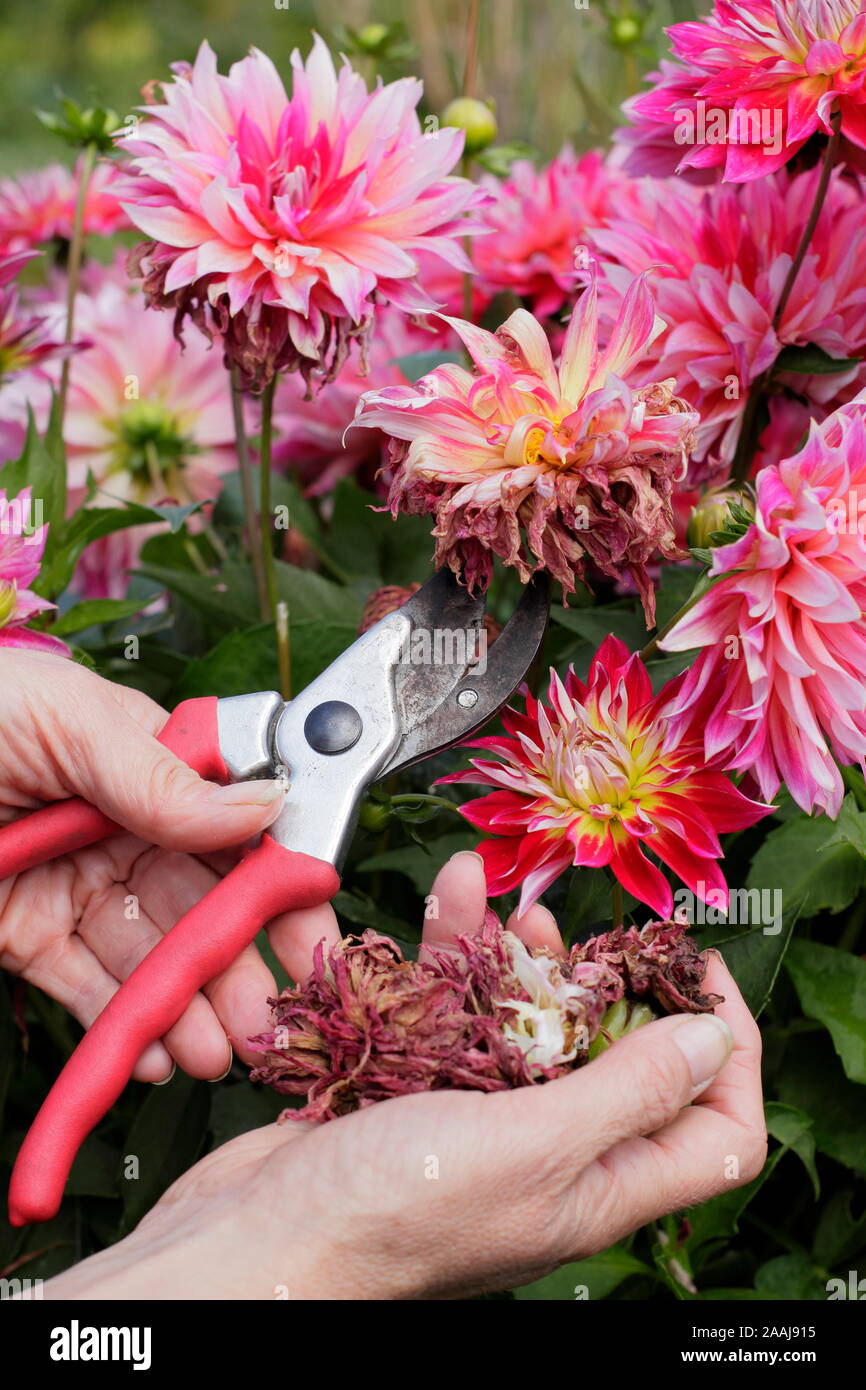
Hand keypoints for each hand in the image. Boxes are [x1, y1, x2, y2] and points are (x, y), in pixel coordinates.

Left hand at [0, 650, 342, 1081]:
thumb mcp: (68, 720)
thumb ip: (162, 775)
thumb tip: (264, 806)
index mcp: (145, 764)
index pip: (234, 829)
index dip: (279, 885)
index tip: (312, 938)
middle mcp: (121, 828)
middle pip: (201, 906)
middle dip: (239, 966)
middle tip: (266, 1023)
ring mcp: (74, 885)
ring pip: (149, 956)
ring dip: (187, 1008)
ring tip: (215, 1051)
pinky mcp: (25, 935)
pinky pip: (83, 986)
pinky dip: (120, 1024)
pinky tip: (152, 1052)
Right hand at [45, 852, 766, 1300]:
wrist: (255, 1239)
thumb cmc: (393, 1214)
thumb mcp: (533, 1146)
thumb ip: (630, 1090)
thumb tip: (717, 1040)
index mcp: (600, 1186)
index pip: (715, 1133)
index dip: (729, 1054)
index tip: (703, 973)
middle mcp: (550, 1157)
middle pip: (614, 1057)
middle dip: (603, 979)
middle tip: (585, 928)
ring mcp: (479, 1123)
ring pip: (523, 1022)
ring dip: (512, 955)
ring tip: (491, 902)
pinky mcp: (417, 1093)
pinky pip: (452, 1014)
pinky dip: (447, 960)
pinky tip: (438, 908)